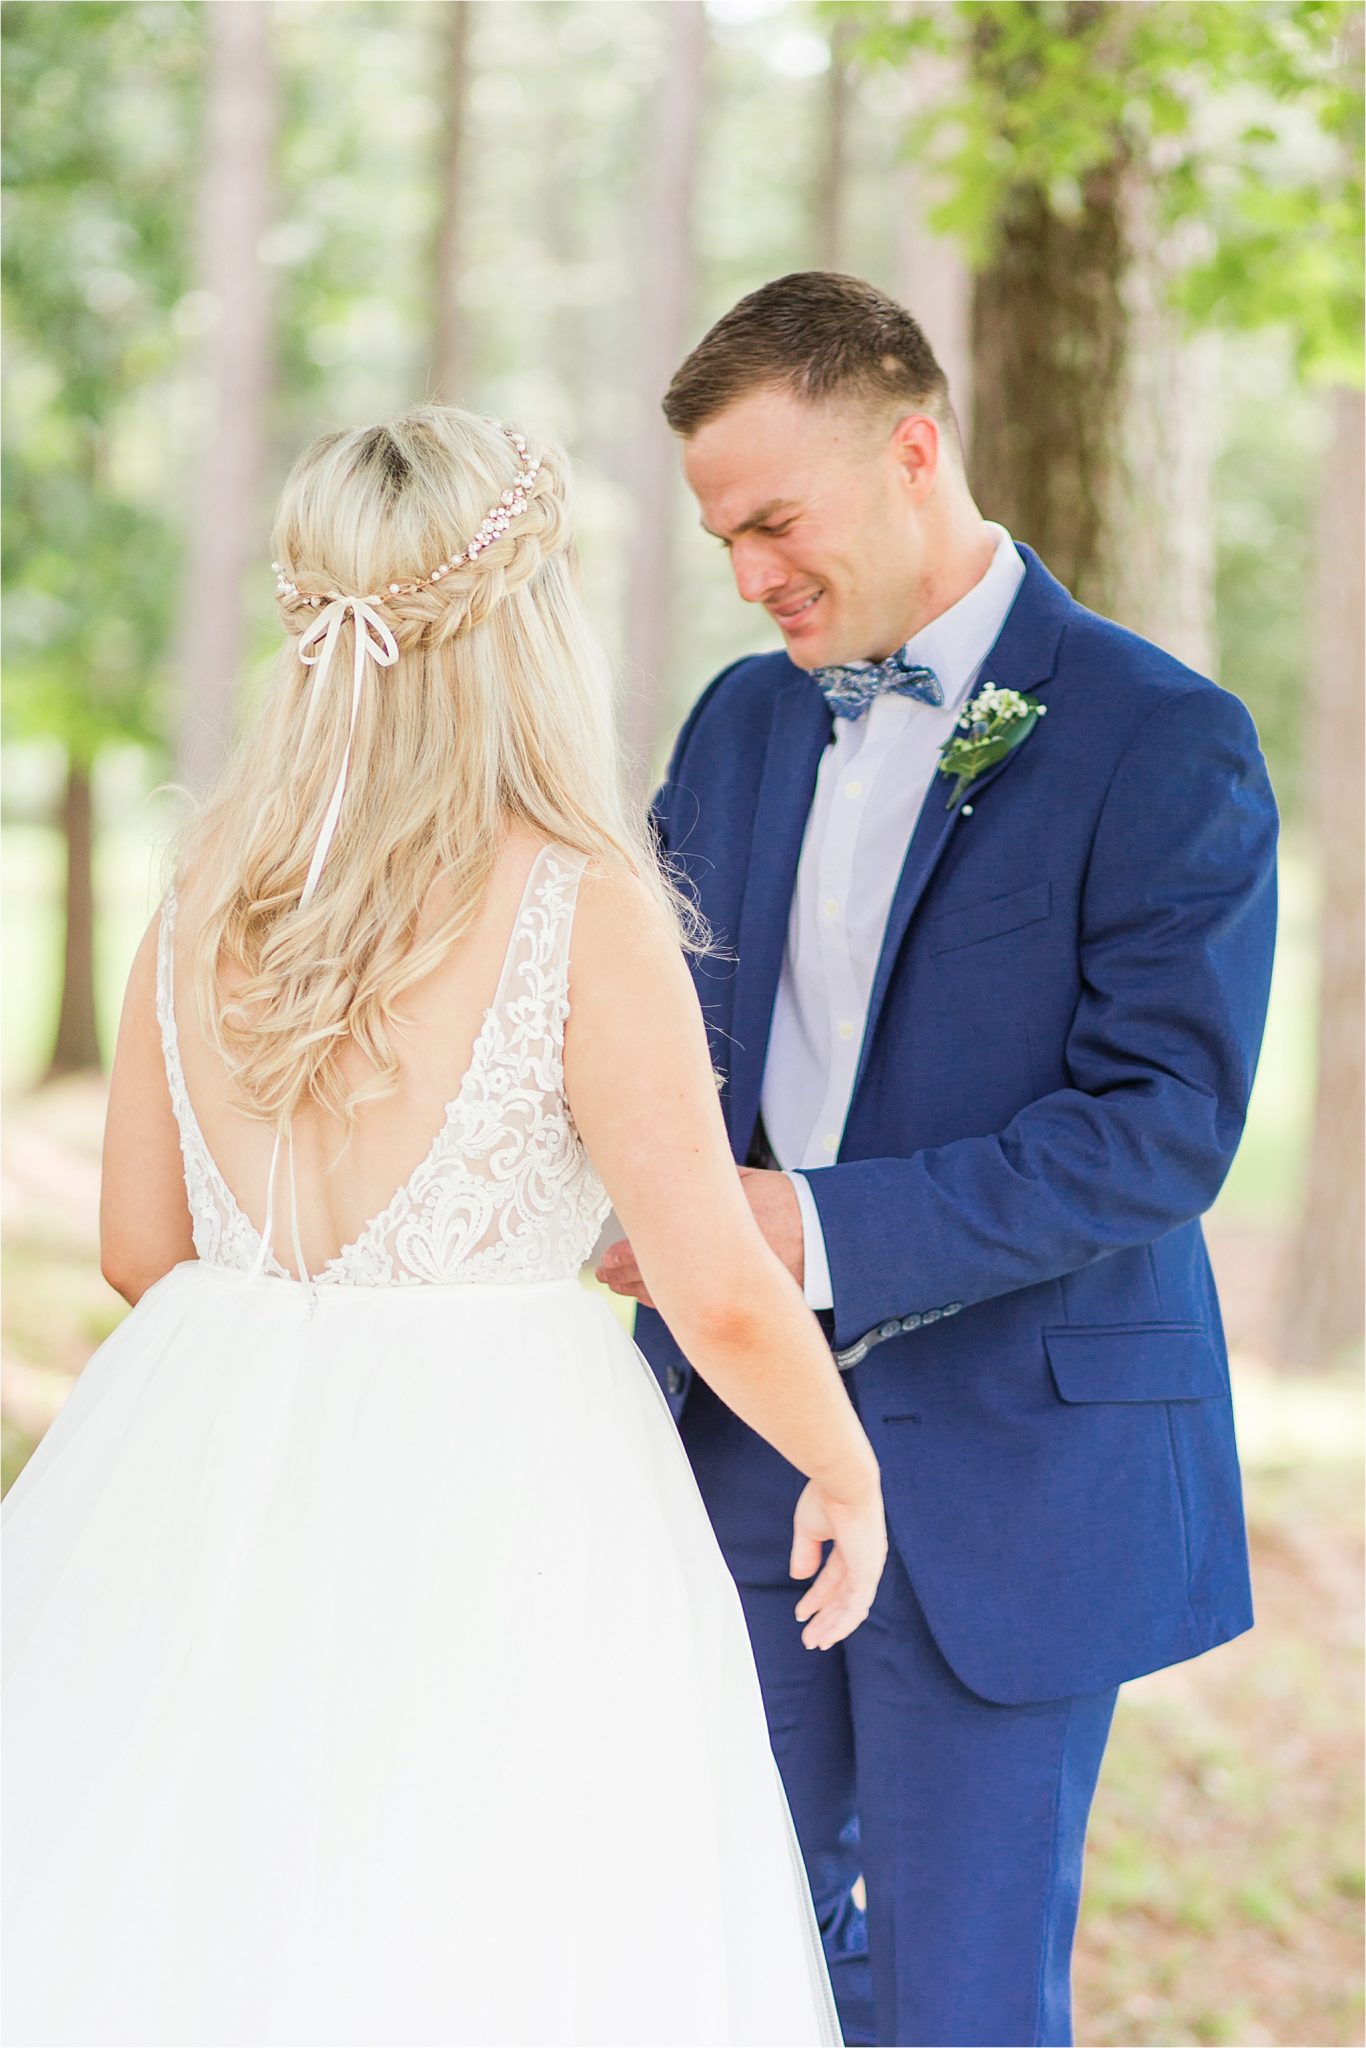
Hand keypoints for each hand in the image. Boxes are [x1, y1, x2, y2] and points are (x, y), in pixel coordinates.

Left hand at [595, 1165, 805, 1303]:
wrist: (828, 1239)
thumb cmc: (787, 1205)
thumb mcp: (741, 1183)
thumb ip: (705, 1185)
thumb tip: (671, 1174)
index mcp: (708, 1231)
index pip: (651, 1250)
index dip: (622, 1258)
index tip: (605, 1260)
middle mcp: (713, 1267)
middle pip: (655, 1279)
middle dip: (625, 1278)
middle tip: (605, 1275)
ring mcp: (727, 1292)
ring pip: (674, 1301)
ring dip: (644, 1293)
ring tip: (621, 1287)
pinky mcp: (740, 1307)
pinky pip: (697, 1313)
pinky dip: (674, 1306)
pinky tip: (657, 1299)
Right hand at [791, 1474, 887, 1650]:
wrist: (842, 1480)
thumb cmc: (826, 1495)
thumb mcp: (809, 1528)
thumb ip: (806, 1554)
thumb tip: (799, 1577)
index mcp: (853, 1545)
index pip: (834, 1579)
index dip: (817, 1598)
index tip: (800, 1614)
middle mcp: (865, 1558)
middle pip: (843, 1597)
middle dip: (826, 1619)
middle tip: (809, 1638)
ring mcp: (868, 1566)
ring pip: (851, 1607)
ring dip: (832, 1626)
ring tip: (814, 1642)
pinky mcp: (867, 1572)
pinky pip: (856, 1606)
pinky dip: (842, 1623)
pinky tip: (828, 1634)